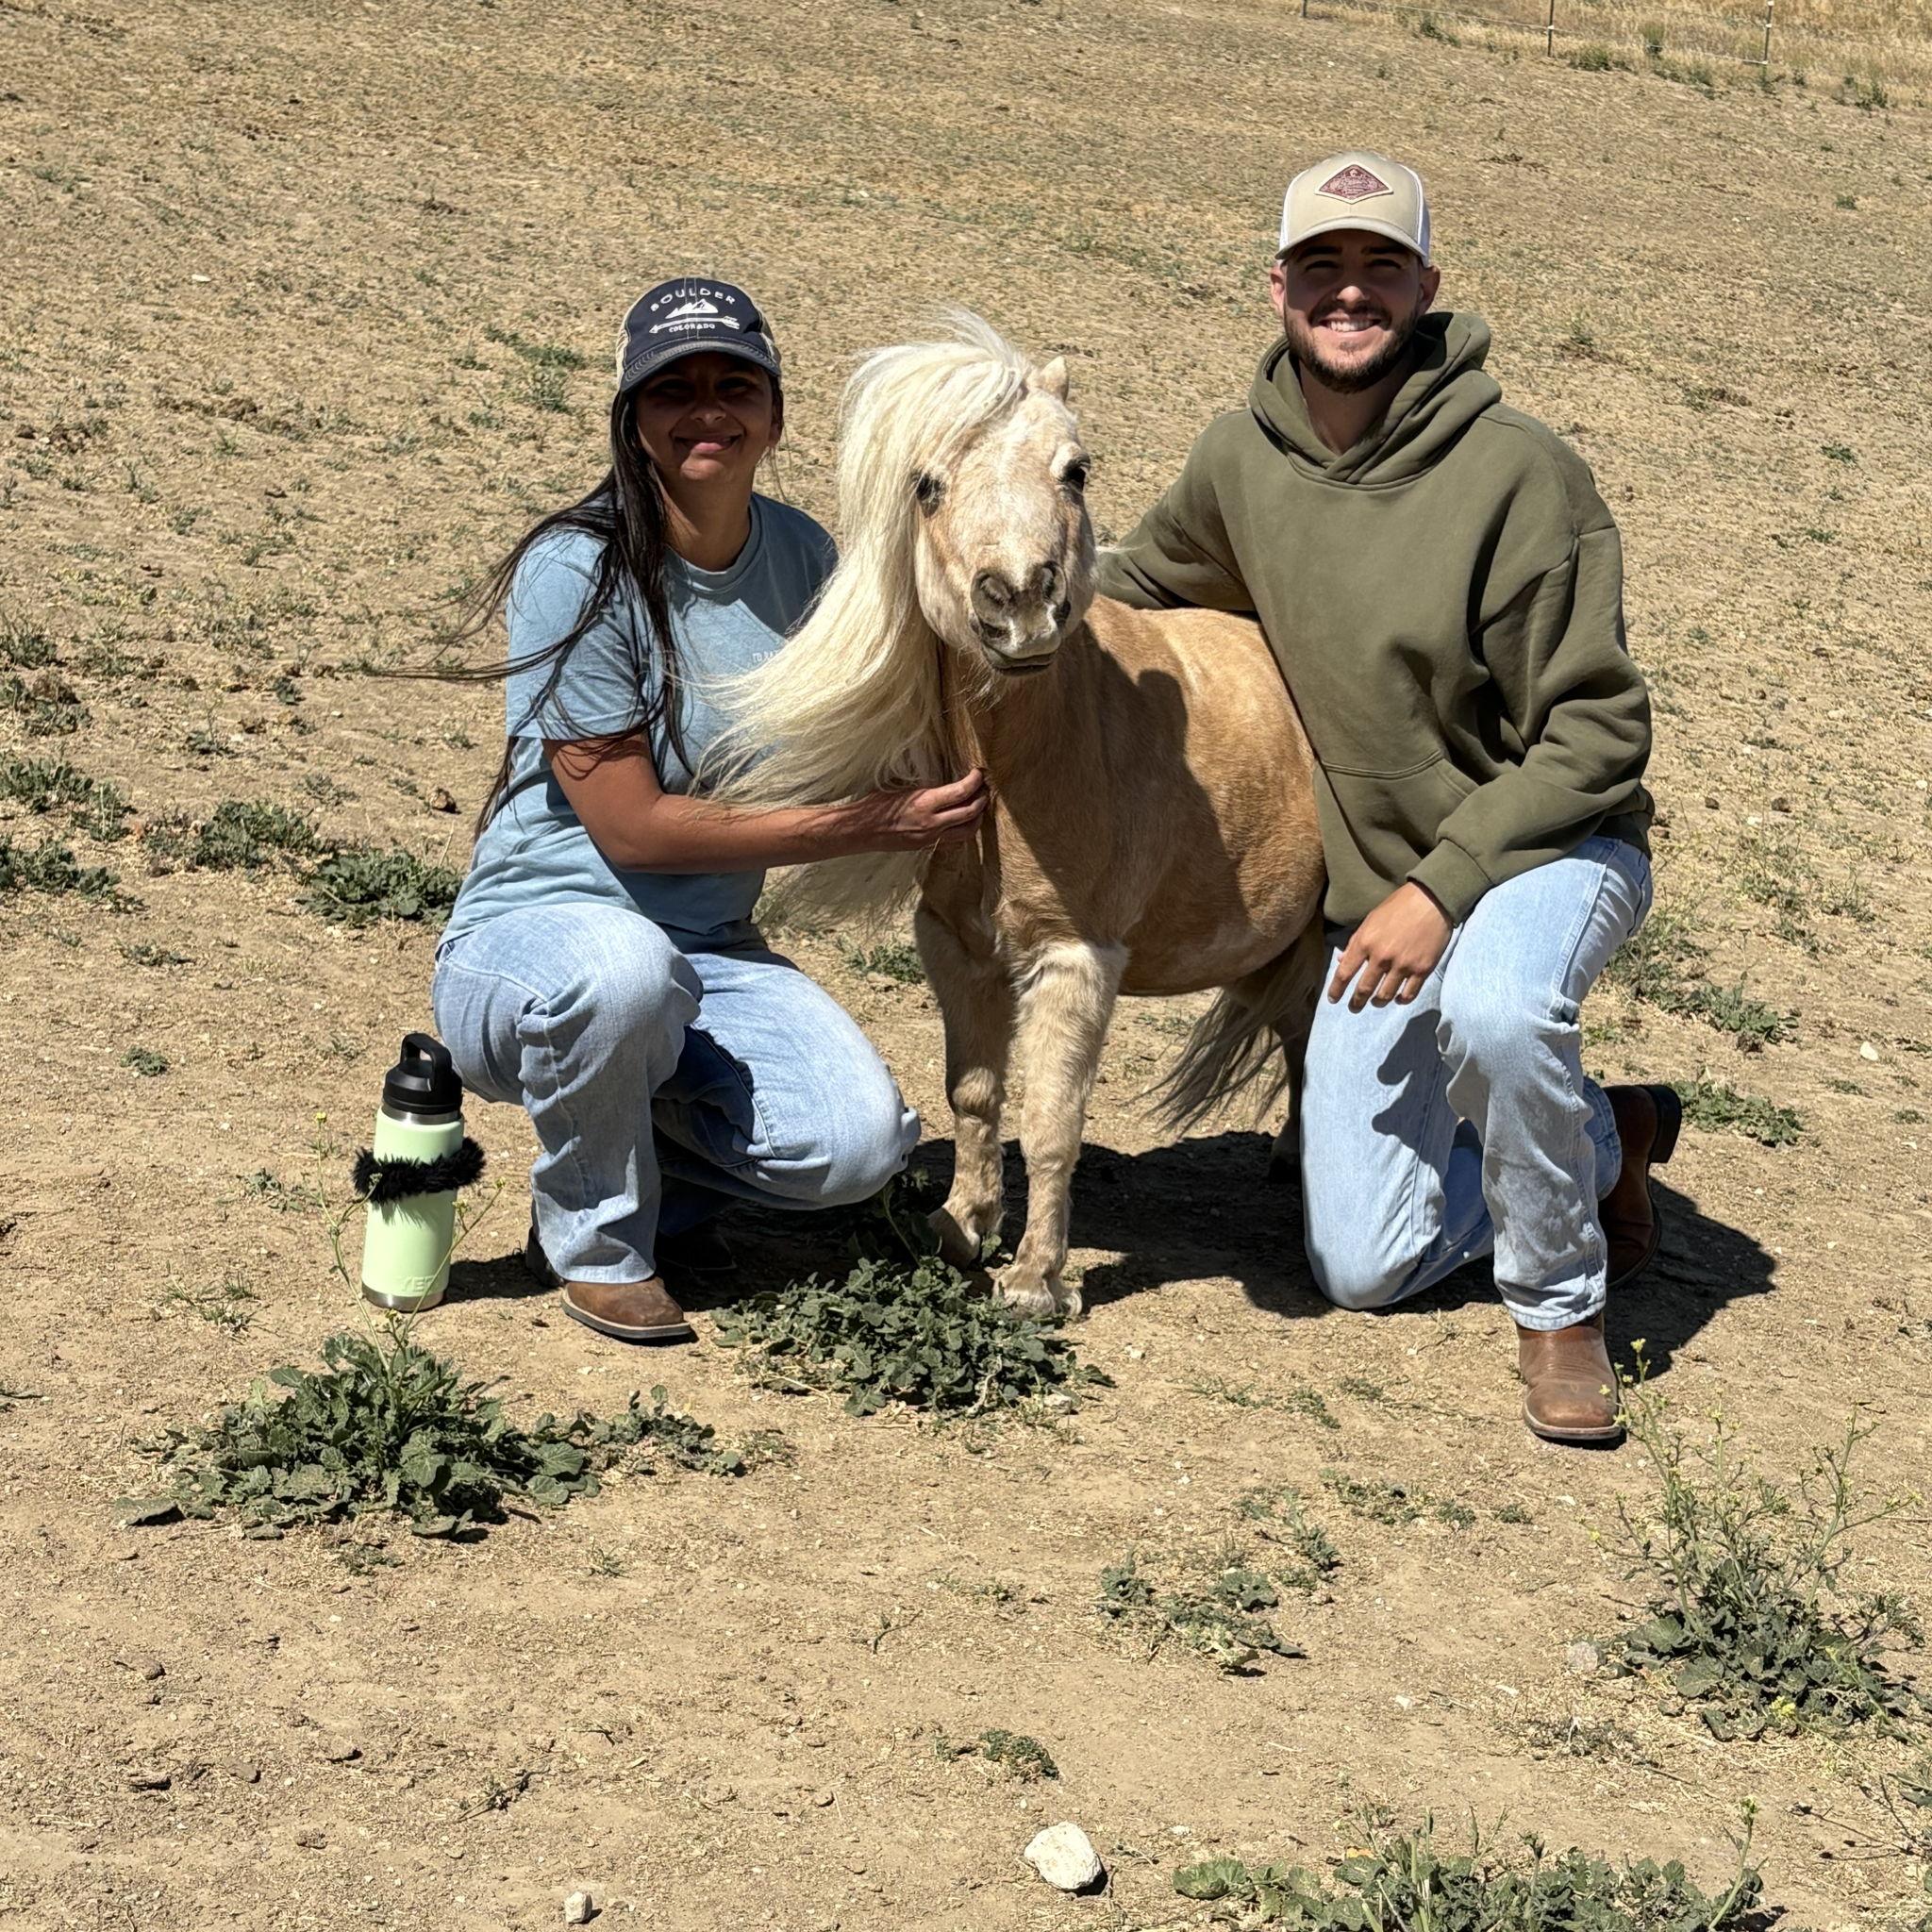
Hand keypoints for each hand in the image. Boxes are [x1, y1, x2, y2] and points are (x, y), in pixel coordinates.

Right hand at [840, 768, 989, 853]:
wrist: (861, 830)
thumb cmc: (876, 804)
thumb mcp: (902, 786)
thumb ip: (926, 786)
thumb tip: (945, 776)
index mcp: (926, 803)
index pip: (962, 791)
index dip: (976, 780)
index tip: (979, 772)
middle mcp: (932, 823)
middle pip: (971, 812)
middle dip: (982, 799)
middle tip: (984, 788)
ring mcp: (931, 838)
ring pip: (967, 831)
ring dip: (977, 817)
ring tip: (978, 805)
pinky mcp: (927, 846)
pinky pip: (954, 839)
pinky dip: (963, 828)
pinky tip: (962, 819)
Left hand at [1327, 882, 1451, 1012]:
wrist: (1432, 900)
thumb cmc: (1398, 906)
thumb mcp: (1370, 920)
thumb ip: (1355, 942)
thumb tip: (1341, 960)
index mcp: (1365, 942)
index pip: (1345, 973)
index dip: (1336, 990)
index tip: (1333, 1000)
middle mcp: (1382, 957)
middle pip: (1364, 989)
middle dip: (1356, 1003)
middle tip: (1353, 1008)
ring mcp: (1403, 965)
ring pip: (1385, 995)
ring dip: (1378, 1002)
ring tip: (1376, 1002)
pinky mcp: (1422, 969)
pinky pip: (1409, 994)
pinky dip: (1401, 1000)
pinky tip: (1397, 998)